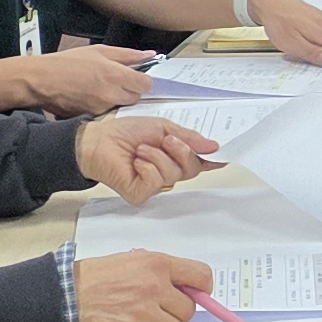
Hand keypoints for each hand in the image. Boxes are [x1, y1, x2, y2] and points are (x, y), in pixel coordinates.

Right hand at [13, 45, 156, 114]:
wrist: (40, 80)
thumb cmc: (67, 63)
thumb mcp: (99, 51)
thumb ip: (128, 55)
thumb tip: (149, 55)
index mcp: (116, 75)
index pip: (146, 85)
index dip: (142, 80)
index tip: (135, 76)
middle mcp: (111, 95)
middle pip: (136, 97)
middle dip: (130, 90)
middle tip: (114, 81)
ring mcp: (102, 109)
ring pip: (121, 107)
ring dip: (116, 99)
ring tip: (98, 88)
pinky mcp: (91, 118)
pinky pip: (106, 114)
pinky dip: (102, 107)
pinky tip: (90, 97)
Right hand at [71, 248, 216, 321]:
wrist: (68, 292)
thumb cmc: (99, 275)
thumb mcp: (135, 260)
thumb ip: (163, 271)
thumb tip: (187, 287)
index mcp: (158, 264)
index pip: (201, 276)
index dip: (203, 288)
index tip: (198, 293)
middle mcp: (155, 287)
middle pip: (189, 309)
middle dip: (179, 311)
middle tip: (163, 309)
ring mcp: (144, 312)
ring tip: (147, 319)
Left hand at [74, 116, 215, 203]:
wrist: (97, 141)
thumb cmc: (126, 133)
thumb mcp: (162, 128)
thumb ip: (189, 138)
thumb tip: (214, 147)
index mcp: (176, 156)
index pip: (201, 161)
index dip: (214, 159)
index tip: (224, 155)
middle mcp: (168, 173)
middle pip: (192, 168)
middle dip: (182, 150)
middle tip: (167, 140)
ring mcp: (155, 186)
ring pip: (174, 174)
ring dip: (158, 156)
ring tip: (141, 150)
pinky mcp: (141, 194)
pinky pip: (156, 181)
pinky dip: (147, 166)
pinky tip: (135, 162)